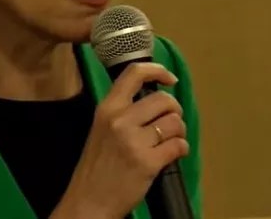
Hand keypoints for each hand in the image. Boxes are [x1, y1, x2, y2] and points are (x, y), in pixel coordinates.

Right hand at [51, 63, 189, 218]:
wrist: (89, 200)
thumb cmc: (97, 166)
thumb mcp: (101, 128)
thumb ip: (123, 111)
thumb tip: (155, 100)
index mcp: (107, 108)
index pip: (134, 73)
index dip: (158, 71)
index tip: (169, 79)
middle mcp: (120, 119)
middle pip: (164, 100)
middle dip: (175, 111)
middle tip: (170, 123)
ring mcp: (134, 141)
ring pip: (175, 122)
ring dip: (179, 132)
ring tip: (170, 141)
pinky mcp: (148, 162)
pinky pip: (179, 145)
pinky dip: (181, 149)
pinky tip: (173, 154)